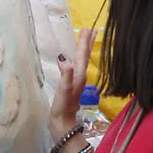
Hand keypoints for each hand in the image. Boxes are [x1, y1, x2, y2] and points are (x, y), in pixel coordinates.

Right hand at [47, 26, 92, 147]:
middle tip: (91, 29)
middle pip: (84, 56)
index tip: (87, 28)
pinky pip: (76, 67)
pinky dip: (77, 59)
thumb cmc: (62, 108)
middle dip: (87, 42)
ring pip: (81, 61)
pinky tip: (73, 60)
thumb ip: (65, 76)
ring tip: (85, 39)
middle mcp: (80, 77)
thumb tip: (66, 59)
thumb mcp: (63, 92)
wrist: (62, 125)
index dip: (84, 42)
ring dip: (83, 49)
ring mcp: (76, 82)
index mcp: (78, 76)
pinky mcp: (71, 86)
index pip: (81, 55)